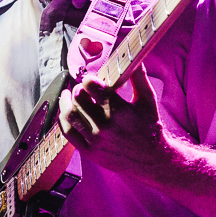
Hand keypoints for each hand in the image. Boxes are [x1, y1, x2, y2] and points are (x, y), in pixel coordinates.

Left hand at [57, 64, 166, 178]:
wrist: (152, 160)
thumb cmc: (150, 127)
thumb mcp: (148, 100)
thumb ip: (138, 77)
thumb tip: (134, 56)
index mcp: (119, 111)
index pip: (92, 87)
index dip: (88, 80)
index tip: (90, 79)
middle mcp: (106, 126)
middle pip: (78, 100)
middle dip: (77, 90)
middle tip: (80, 88)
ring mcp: (96, 141)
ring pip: (70, 116)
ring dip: (65, 103)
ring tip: (68, 96)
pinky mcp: (91, 153)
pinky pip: (69, 134)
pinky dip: (63, 121)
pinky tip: (66, 113)